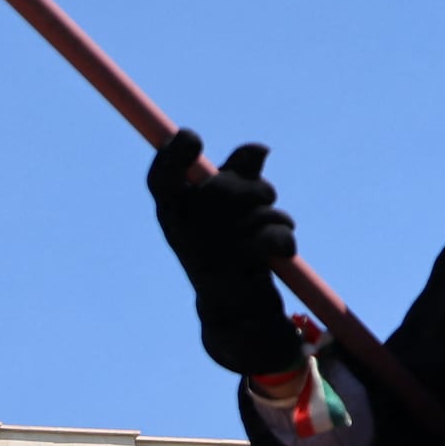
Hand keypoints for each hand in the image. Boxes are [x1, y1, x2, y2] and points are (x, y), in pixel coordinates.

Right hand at [148, 130, 304, 375]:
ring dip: (274, 216)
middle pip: (222, 190)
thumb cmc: (229, 247)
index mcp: (172, 214)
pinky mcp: (234, 275)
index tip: (193, 137)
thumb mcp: (231, 205)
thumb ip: (241, 171)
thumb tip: (261, 148)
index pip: (162, 179)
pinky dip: (283, 238)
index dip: (173, 155)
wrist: (235, 308)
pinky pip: (270, 238)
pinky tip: (281, 251)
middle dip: (254, 190)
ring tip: (275, 228)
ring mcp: (205, 254)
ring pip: (254, 213)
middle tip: (268, 196)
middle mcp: (181, 233)